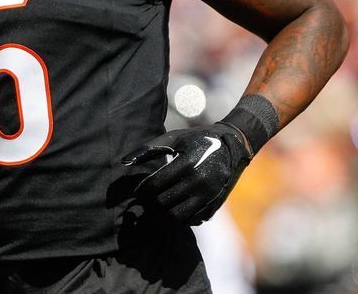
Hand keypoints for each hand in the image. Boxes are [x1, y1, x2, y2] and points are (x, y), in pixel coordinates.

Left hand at [121, 123, 251, 224]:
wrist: (233, 144)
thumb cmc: (197, 139)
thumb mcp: (174, 138)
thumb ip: (148, 150)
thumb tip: (124, 162)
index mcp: (187, 162)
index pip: (155, 185)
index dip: (142, 191)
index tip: (137, 192)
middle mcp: (199, 180)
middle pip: (164, 203)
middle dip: (150, 204)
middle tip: (145, 202)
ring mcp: (209, 194)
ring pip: (177, 216)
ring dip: (163, 214)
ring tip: (157, 207)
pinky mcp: (215, 204)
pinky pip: (192, 220)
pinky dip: (181, 218)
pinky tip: (175, 208)